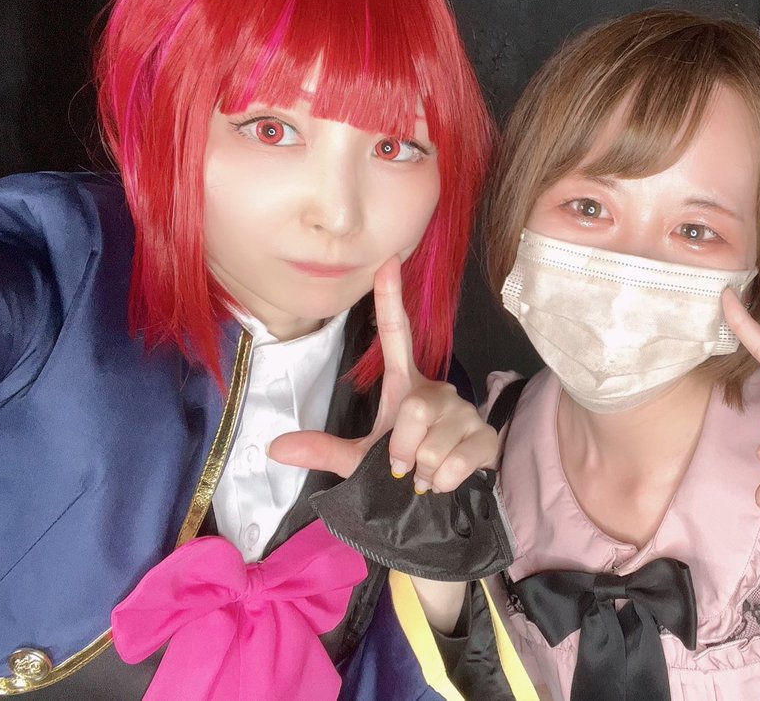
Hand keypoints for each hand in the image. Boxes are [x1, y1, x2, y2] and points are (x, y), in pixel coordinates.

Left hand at [269, 257, 497, 493]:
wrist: (448, 496)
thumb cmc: (404, 466)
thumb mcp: (361, 460)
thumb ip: (324, 450)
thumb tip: (274, 447)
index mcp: (406, 385)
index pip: (397, 335)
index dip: (391, 300)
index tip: (386, 263)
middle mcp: (438, 389)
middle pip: (415, 409)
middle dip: (403, 450)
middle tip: (404, 467)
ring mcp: (465, 412)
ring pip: (434, 445)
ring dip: (423, 472)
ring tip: (427, 474)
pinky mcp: (485, 436)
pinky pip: (455, 462)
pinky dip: (443, 482)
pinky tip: (446, 481)